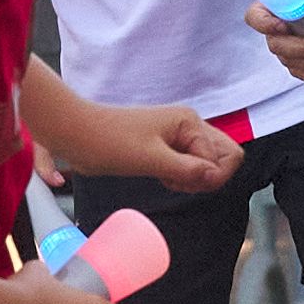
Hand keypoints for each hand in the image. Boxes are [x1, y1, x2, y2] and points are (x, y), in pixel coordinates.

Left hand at [45, 99, 235, 193]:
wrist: (77, 133)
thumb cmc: (108, 141)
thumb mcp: (150, 159)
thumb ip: (186, 169)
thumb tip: (213, 177)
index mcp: (189, 122)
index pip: (226, 157)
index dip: (210, 177)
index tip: (183, 181)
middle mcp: (188, 126)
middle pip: (222, 156)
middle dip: (208, 177)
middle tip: (179, 181)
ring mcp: (177, 137)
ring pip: (206, 164)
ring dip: (193, 179)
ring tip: (167, 178)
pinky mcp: (165, 148)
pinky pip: (188, 167)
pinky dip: (181, 179)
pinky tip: (162, 178)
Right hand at [245, 0, 303, 82]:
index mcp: (267, 4)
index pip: (255, 18)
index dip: (265, 26)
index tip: (284, 26)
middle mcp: (271, 27)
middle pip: (277, 46)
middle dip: (302, 49)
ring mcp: (284, 42)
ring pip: (291, 62)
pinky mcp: (298, 53)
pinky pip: (301, 70)